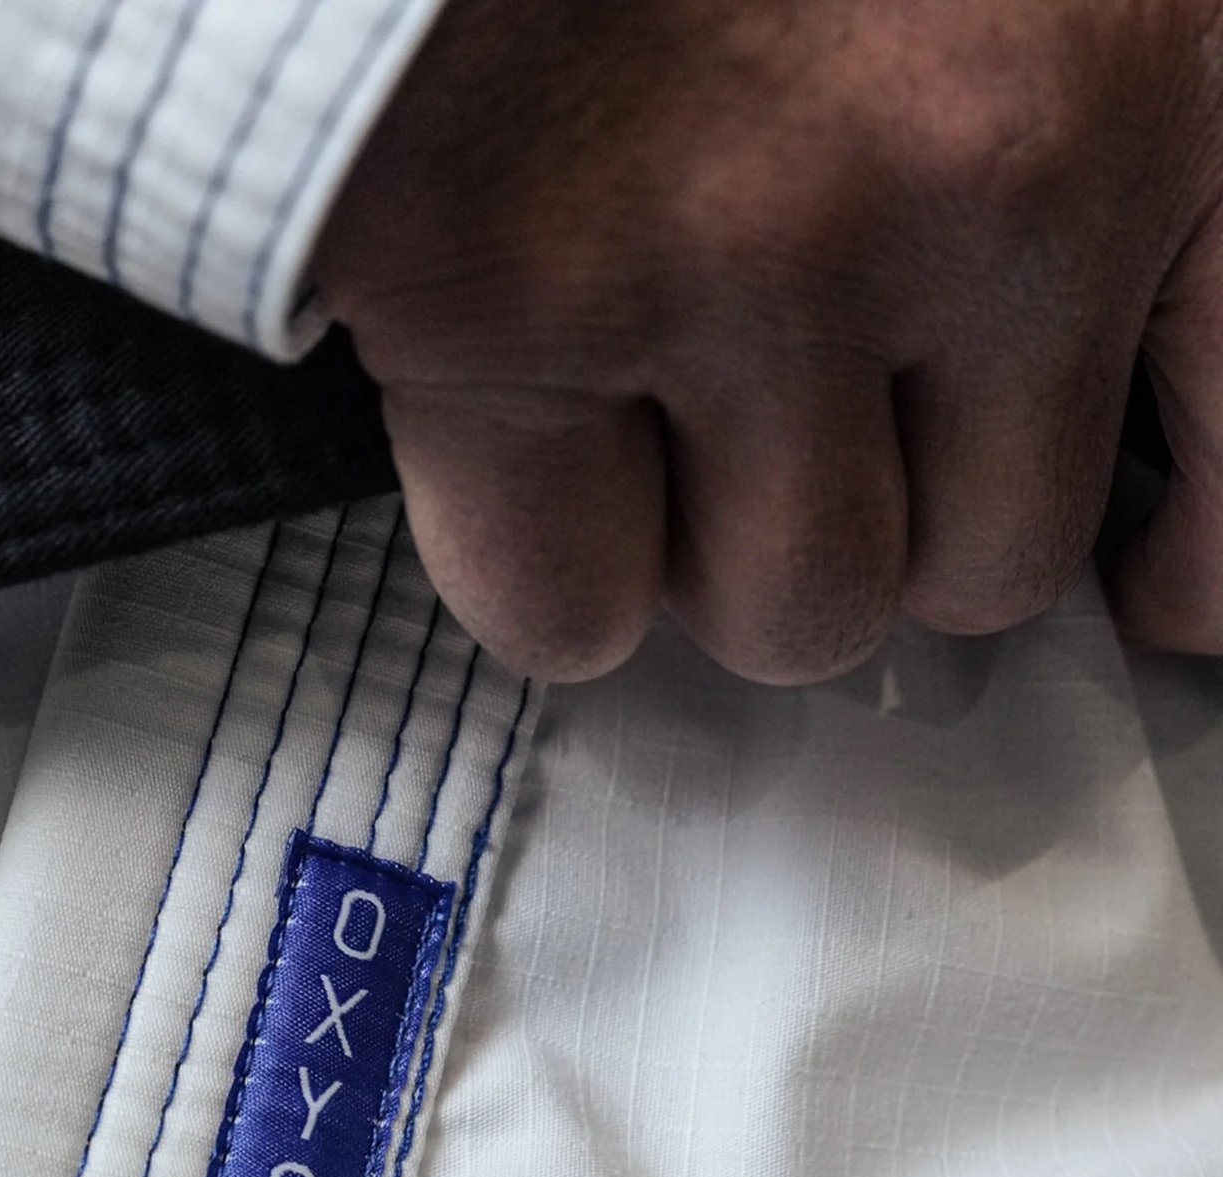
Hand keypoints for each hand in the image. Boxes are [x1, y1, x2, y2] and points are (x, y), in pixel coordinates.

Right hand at [314, 0, 1222, 681]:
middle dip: (880, 519)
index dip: (1197, 542)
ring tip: (645, 382)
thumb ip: (1083, 136)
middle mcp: (1003, 163)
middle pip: (983, 564)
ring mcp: (761, 246)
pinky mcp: (528, 302)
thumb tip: (1105, 442)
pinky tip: (531, 433)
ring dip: (717, 549)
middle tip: (785, 397)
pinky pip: (573, 609)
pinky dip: (549, 568)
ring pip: (792, 610)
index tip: (1150, 582)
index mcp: (1167, 42)